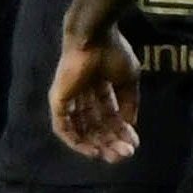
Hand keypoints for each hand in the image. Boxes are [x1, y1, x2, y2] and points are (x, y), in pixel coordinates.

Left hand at [49, 31, 140, 162]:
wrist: (95, 37)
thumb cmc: (113, 52)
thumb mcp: (128, 80)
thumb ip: (129, 102)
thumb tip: (130, 125)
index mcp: (99, 88)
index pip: (108, 116)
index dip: (121, 132)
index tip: (135, 144)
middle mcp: (82, 95)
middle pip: (95, 126)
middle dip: (111, 141)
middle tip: (126, 154)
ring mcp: (69, 98)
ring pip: (81, 130)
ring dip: (97, 145)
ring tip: (114, 155)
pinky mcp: (57, 101)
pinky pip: (63, 128)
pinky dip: (77, 142)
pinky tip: (94, 151)